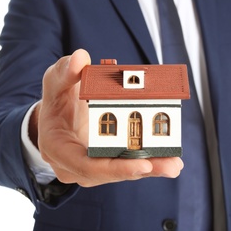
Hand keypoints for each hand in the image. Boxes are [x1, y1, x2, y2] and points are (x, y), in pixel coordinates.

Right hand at [32, 49, 183, 186]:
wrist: (55, 116)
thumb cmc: (56, 99)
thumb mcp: (56, 81)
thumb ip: (66, 71)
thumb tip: (80, 58)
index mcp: (58, 148)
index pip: (85, 165)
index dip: (114, 167)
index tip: (142, 164)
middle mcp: (73, 165)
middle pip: (108, 173)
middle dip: (141, 169)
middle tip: (171, 165)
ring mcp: (89, 167)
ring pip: (120, 172)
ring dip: (150, 168)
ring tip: (175, 164)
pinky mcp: (103, 163)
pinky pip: (124, 165)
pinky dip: (147, 163)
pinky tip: (169, 161)